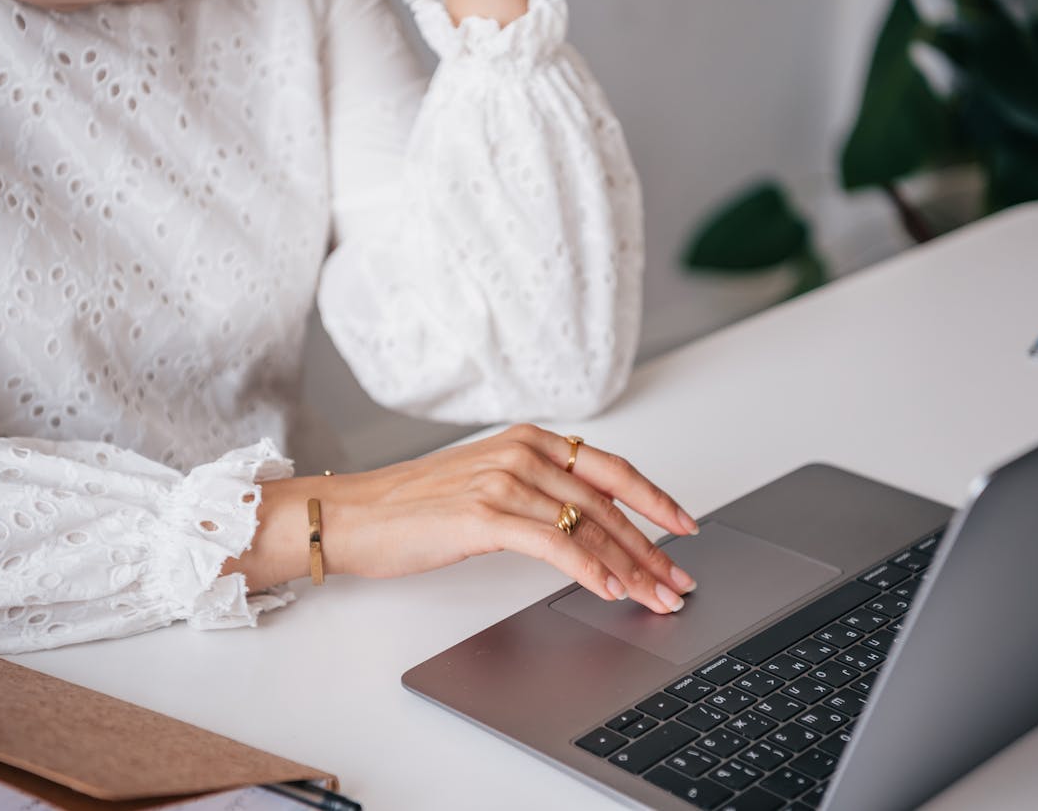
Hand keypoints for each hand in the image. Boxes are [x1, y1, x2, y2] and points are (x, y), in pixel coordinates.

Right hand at [233, 424, 699, 613]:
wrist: (353, 515)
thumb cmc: (414, 506)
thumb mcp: (487, 483)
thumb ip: (537, 492)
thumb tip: (591, 527)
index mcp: (528, 440)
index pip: (610, 470)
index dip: (654, 499)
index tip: (684, 526)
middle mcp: (522, 453)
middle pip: (607, 503)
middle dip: (651, 546)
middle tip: (678, 580)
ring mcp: (503, 481)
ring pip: (587, 526)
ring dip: (630, 566)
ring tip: (656, 596)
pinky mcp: (484, 515)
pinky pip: (553, 545)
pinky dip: (589, 569)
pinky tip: (610, 590)